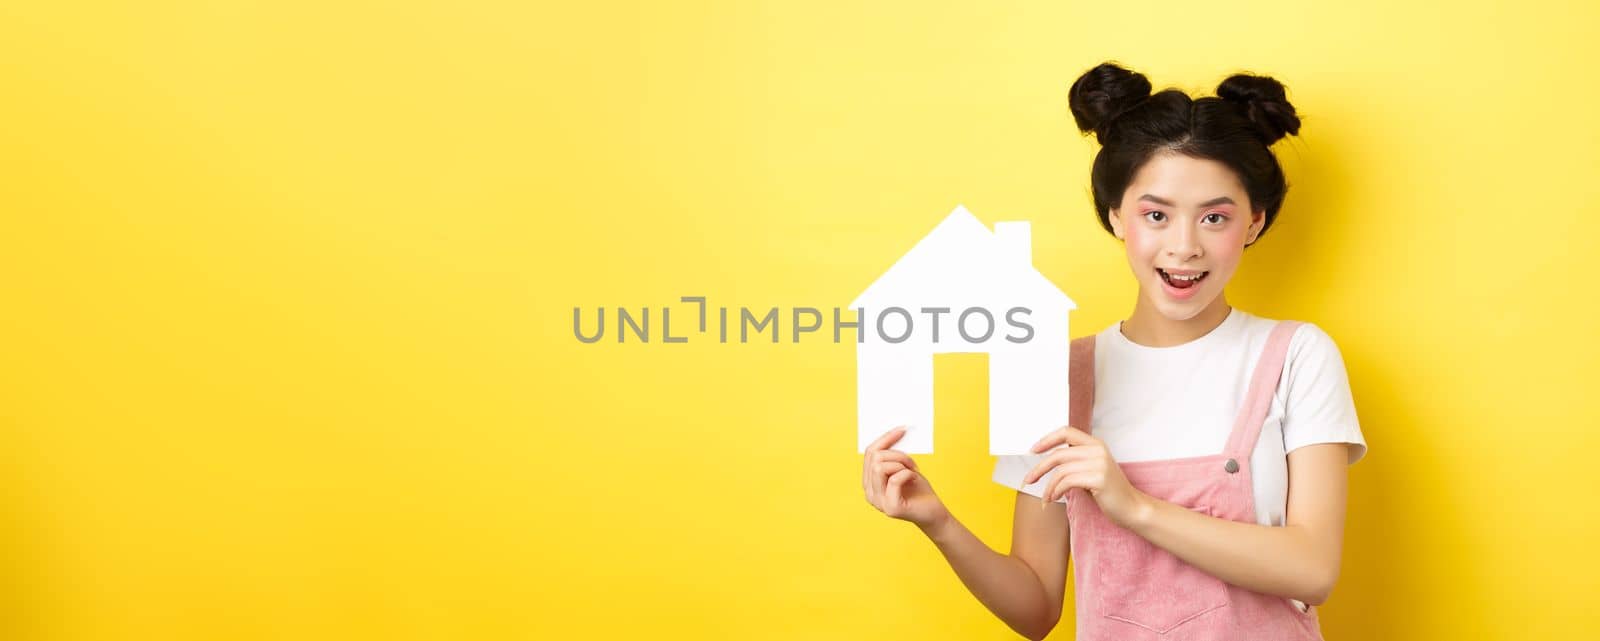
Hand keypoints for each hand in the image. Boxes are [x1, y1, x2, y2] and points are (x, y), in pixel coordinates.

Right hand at [861, 426, 949, 529]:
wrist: (933, 512)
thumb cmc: (918, 489)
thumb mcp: (903, 468)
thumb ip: (892, 456)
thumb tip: (893, 432)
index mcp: (869, 482)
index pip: (869, 453)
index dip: (885, 438)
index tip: (902, 429)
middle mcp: (869, 493)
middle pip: (874, 458)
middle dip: (896, 454)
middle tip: (912, 462)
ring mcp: (879, 502)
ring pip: (880, 467)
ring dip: (901, 463)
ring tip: (913, 470)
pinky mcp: (891, 508)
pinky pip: (895, 479)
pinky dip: (908, 473)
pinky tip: (915, 478)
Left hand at [1023, 426, 1149, 527]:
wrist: (1132, 508)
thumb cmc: (1109, 492)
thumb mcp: (1092, 470)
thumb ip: (1076, 461)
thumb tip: (1047, 461)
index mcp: (1096, 444)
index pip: (1067, 431)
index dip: (1047, 439)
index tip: (1032, 450)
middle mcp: (1098, 450)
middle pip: (1058, 453)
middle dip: (1039, 467)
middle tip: (1028, 480)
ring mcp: (1100, 463)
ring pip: (1061, 470)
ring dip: (1048, 486)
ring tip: (1045, 498)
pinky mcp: (1099, 478)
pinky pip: (1067, 482)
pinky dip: (1056, 491)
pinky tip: (1054, 498)